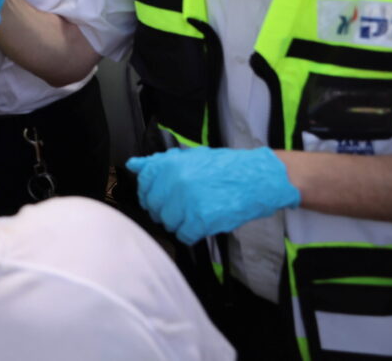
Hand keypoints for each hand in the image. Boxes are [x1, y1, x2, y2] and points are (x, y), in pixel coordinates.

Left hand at [126, 146, 300, 244]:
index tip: (157, 198)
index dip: (149, 194)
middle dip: (165, 210)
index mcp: (170, 164)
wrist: (257, 178)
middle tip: (181, 209)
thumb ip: (159, 162)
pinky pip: (184, 235)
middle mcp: (175, 181)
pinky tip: (202, 225)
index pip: (144, 183)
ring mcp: (187, 201)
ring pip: (168, 222)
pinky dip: (191, 234)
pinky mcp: (201, 219)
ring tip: (194, 215)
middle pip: (154, 206)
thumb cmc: (226, 168)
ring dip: (179, 223)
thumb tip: (133, 165)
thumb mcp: (191, 156)